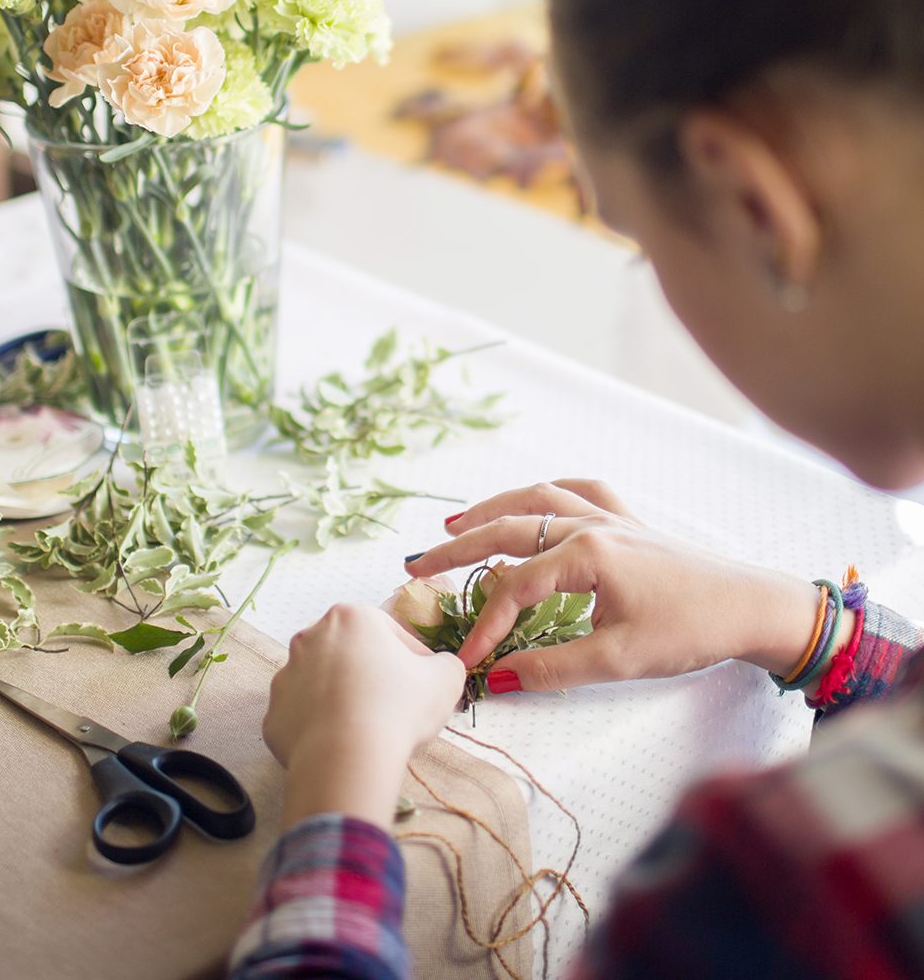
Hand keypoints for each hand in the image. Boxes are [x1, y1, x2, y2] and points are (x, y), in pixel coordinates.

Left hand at [264, 605, 465, 828]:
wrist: (347, 757)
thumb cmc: (398, 708)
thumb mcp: (445, 679)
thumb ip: (446, 664)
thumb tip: (442, 666)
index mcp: (350, 617)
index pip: (388, 632)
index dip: (411, 658)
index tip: (422, 684)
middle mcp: (310, 637)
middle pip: (350, 654)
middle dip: (371, 675)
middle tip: (394, 707)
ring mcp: (286, 676)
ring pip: (322, 685)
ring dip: (342, 700)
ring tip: (367, 728)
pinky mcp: (273, 715)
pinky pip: (303, 718)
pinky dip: (320, 729)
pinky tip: (341, 745)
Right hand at [404, 479, 822, 691]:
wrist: (753, 606)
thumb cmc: (692, 630)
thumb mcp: (620, 659)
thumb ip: (552, 667)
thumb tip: (497, 679)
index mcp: (587, 555)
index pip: (514, 587)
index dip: (485, 625)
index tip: (467, 659)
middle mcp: (591, 525)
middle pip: (509, 529)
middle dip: (459, 549)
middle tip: (418, 566)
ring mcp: (610, 517)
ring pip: (537, 499)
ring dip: (493, 509)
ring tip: (456, 525)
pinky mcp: (628, 522)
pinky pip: (579, 492)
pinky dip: (547, 494)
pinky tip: (532, 501)